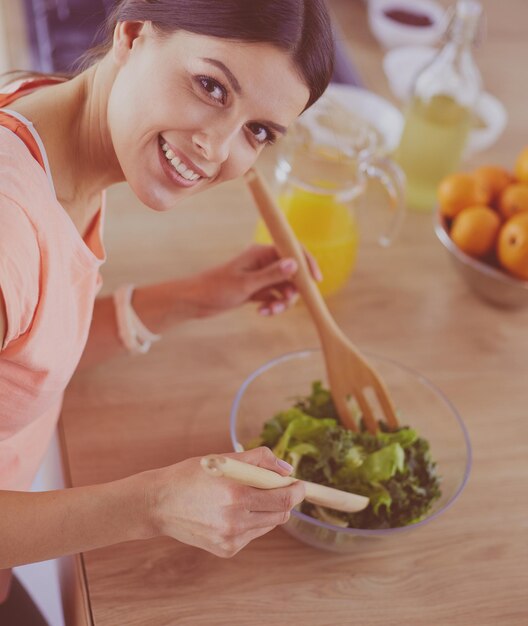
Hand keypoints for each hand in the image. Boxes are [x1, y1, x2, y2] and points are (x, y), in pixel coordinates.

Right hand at [147, 447, 304, 556]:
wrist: (158, 504)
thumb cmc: (190, 476)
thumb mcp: (223, 459)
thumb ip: (259, 460)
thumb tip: (287, 470)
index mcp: (235, 494)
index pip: (282, 498)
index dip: (296, 491)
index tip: (299, 484)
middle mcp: (235, 520)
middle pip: (280, 514)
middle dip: (284, 499)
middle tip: (275, 487)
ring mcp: (231, 538)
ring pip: (268, 525)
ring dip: (267, 510)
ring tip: (246, 496)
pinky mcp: (226, 549)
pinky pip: (252, 534)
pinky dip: (251, 521)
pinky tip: (231, 511)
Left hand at [193, 244, 321, 316]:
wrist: (196, 301)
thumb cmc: (216, 288)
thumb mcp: (246, 284)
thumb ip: (272, 275)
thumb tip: (294, 264)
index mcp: (261, 253)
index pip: (293, 251)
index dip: (307, 264)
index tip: (316, 281)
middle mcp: (264, 262)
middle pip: (293, 273)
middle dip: (293, 291)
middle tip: (284, 304)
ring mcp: (261, 276)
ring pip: (285, 288)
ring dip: (282, 302)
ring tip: (269, 311)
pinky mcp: (258, 290)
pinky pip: (275, 297)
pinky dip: (273, 306)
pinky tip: (262, 312)